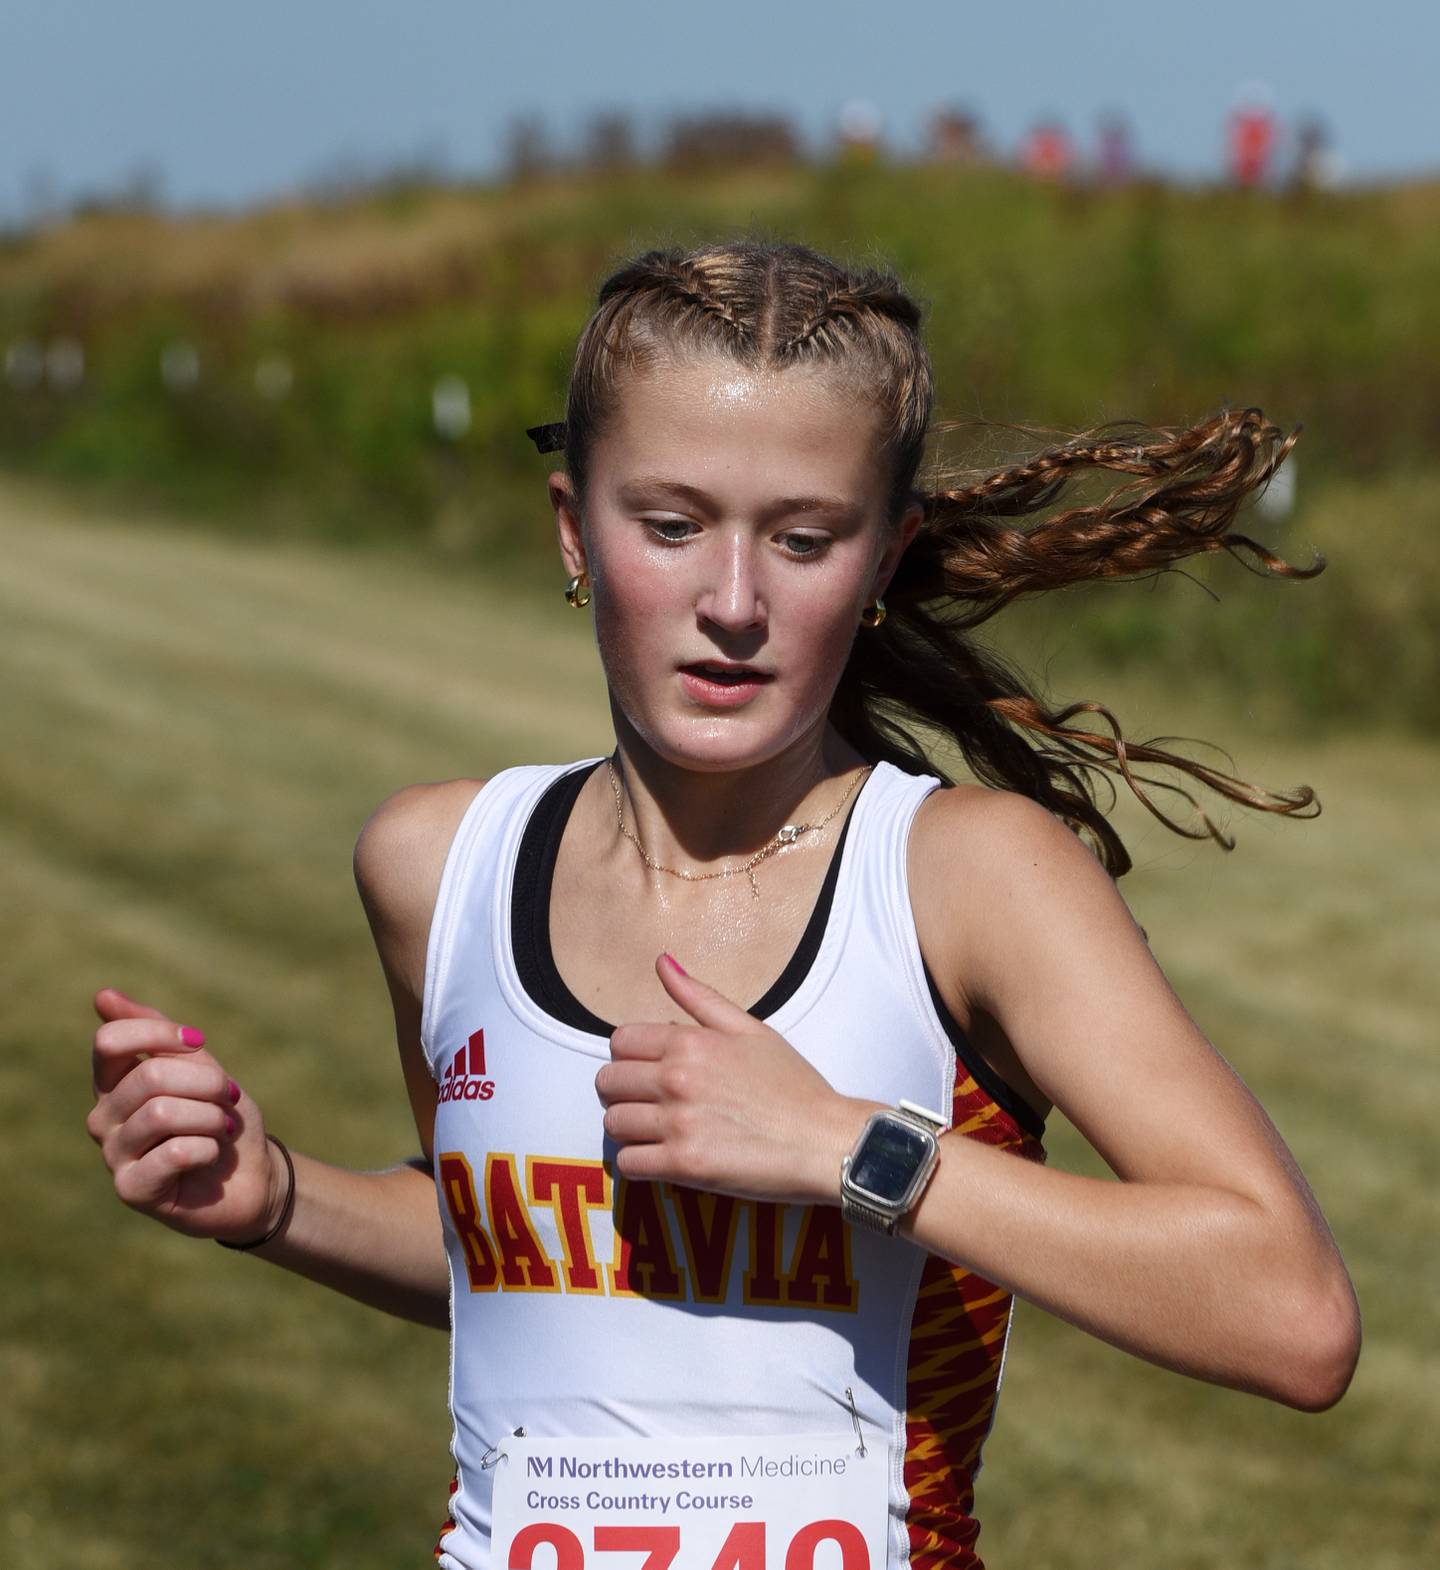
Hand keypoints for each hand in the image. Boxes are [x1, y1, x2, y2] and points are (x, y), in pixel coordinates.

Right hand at [86, 987, 285, 1242]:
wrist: (250, 1175)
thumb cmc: (222, 1116)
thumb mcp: (198, 1065)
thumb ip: (153, 1030)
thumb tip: (102, 995)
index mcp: (114, 1083)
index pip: (110, 1041)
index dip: (161, 1034)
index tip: (197, 1042)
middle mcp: (103, 1118)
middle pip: (149, 1075)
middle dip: (206, 1082)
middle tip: (229, 1098)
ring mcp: (113, 1155)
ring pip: (162, 1113)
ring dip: (211, 1117)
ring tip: (223, 1128)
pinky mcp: (132, 1189)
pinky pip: (175, 1152)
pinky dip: (208, 1148)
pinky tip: (210, 1156)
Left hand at [594, 954, 874, 1203]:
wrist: (825, 1140)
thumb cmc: (793, 1084)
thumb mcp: (750, 1029)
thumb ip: (699, 997)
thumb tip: (661, 960)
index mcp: (690, 1042)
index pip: (620, 1041)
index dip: (630, 1056)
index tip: (650, 1069)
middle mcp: (677, 1078)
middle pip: (608, 1081)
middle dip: (623, 1090)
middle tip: (649, 1101)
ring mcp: (678, 1123)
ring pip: (614, 1122)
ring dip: (629, 1127)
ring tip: (655, 1130)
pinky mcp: (684, 1165)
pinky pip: (628, 1163)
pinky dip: (638, 1161)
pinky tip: (660, 1156)